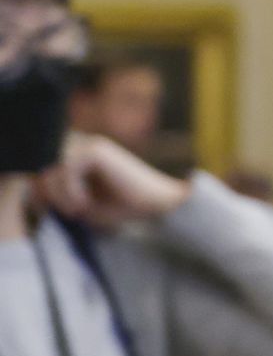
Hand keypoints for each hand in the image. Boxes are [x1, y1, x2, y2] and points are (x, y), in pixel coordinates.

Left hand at [36, 133, 188, 229]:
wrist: (156, 203)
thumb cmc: (120, 205)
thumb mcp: (81, 201)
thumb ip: (58, 193)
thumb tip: (35, 190)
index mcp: (79, 153)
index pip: (43, 165)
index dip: (40, 188)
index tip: (55, 210)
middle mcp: (83, 144)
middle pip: (43, 165)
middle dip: (47, 191)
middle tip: (68, 211)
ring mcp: (91, 145)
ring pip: (52, 168)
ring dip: (59, 194)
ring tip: (77, 210)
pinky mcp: (97, 151)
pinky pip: (66, 170)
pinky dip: (70, 191)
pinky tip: (84, 204)